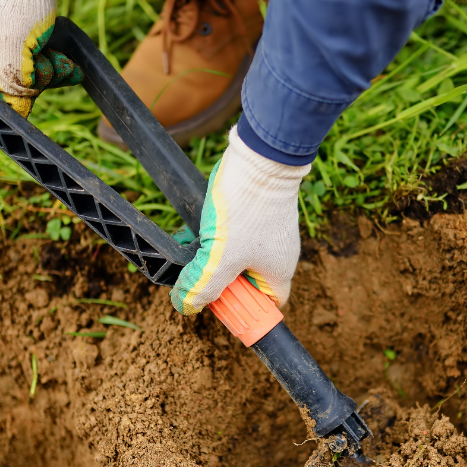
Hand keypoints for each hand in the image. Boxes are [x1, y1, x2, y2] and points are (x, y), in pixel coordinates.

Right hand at [0, 0, 82, 121]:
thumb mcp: (13, 55)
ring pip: (11, 84)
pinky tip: (62, 61)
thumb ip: (12, 89)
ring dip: (39, 78)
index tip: (6, 114)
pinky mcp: (2, 47)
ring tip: (56, 61)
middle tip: (40, 74)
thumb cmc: (12, 7)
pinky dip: (42, 67)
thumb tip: (18, 110)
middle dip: (22, 92)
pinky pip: (23, 69)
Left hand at [171, 127, 311, 314]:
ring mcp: (266, 233)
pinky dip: (214, 237)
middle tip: (199, 276)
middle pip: (245, 281)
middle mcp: (276, 254)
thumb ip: (203, 286)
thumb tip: (187, 305)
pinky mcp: (254, 213)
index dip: (242, 309)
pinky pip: (232, 236)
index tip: (218, 304)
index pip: (266, 305)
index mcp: (279, 272)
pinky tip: (196, 231)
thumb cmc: (248, 209)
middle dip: (219, 280)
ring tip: (193, 250)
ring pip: (234, 257)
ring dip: (211, 257)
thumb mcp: (221, 257)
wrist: (259, 157)